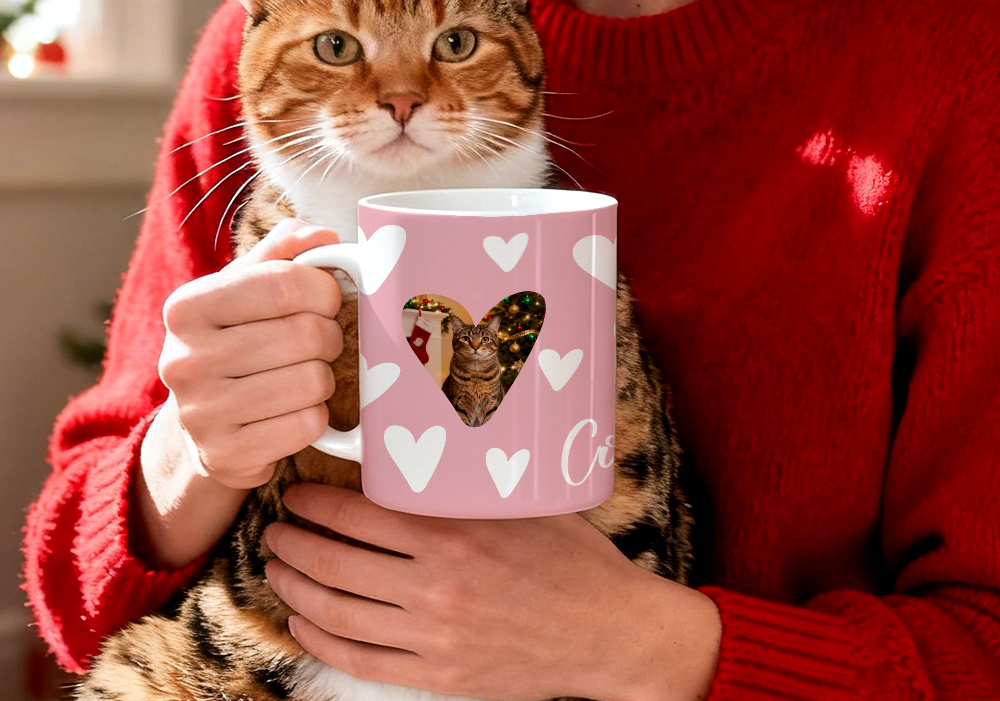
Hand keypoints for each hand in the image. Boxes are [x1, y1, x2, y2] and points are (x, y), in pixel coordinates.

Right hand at [157, 218, 343, 489]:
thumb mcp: (245, 288)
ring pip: (312, 381)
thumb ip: (283, 253)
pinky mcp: (226, 456)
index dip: (323, 290)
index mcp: (187, 307)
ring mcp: (201, 413)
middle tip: (321, 340)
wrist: (199, 427)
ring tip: (305, 374)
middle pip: (304, 334)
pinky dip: (317, 416)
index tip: (327, 298)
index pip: (283, 283)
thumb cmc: (235, 341)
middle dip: (329, 335)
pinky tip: (295, 409)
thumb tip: (323, 235)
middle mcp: (183, 360)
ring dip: (324, 377)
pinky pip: (309, 425)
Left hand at [264, 484, 720, 700]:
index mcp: (455, 535)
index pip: (360, 513)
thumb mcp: (522, 506)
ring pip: (338, 612)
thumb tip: (416, 462)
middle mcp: (436, 587)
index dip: (317, 502)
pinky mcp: (441, 675)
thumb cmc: (573, 559)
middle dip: (293, 543)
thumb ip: (465, 492)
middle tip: (274, 529)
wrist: (612, 632)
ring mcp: (434, 637)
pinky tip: (304, 623)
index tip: (296, 493)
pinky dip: (322, 641)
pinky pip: (362, 661)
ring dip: (296, 588)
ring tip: (278, 569)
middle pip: (336, 562)